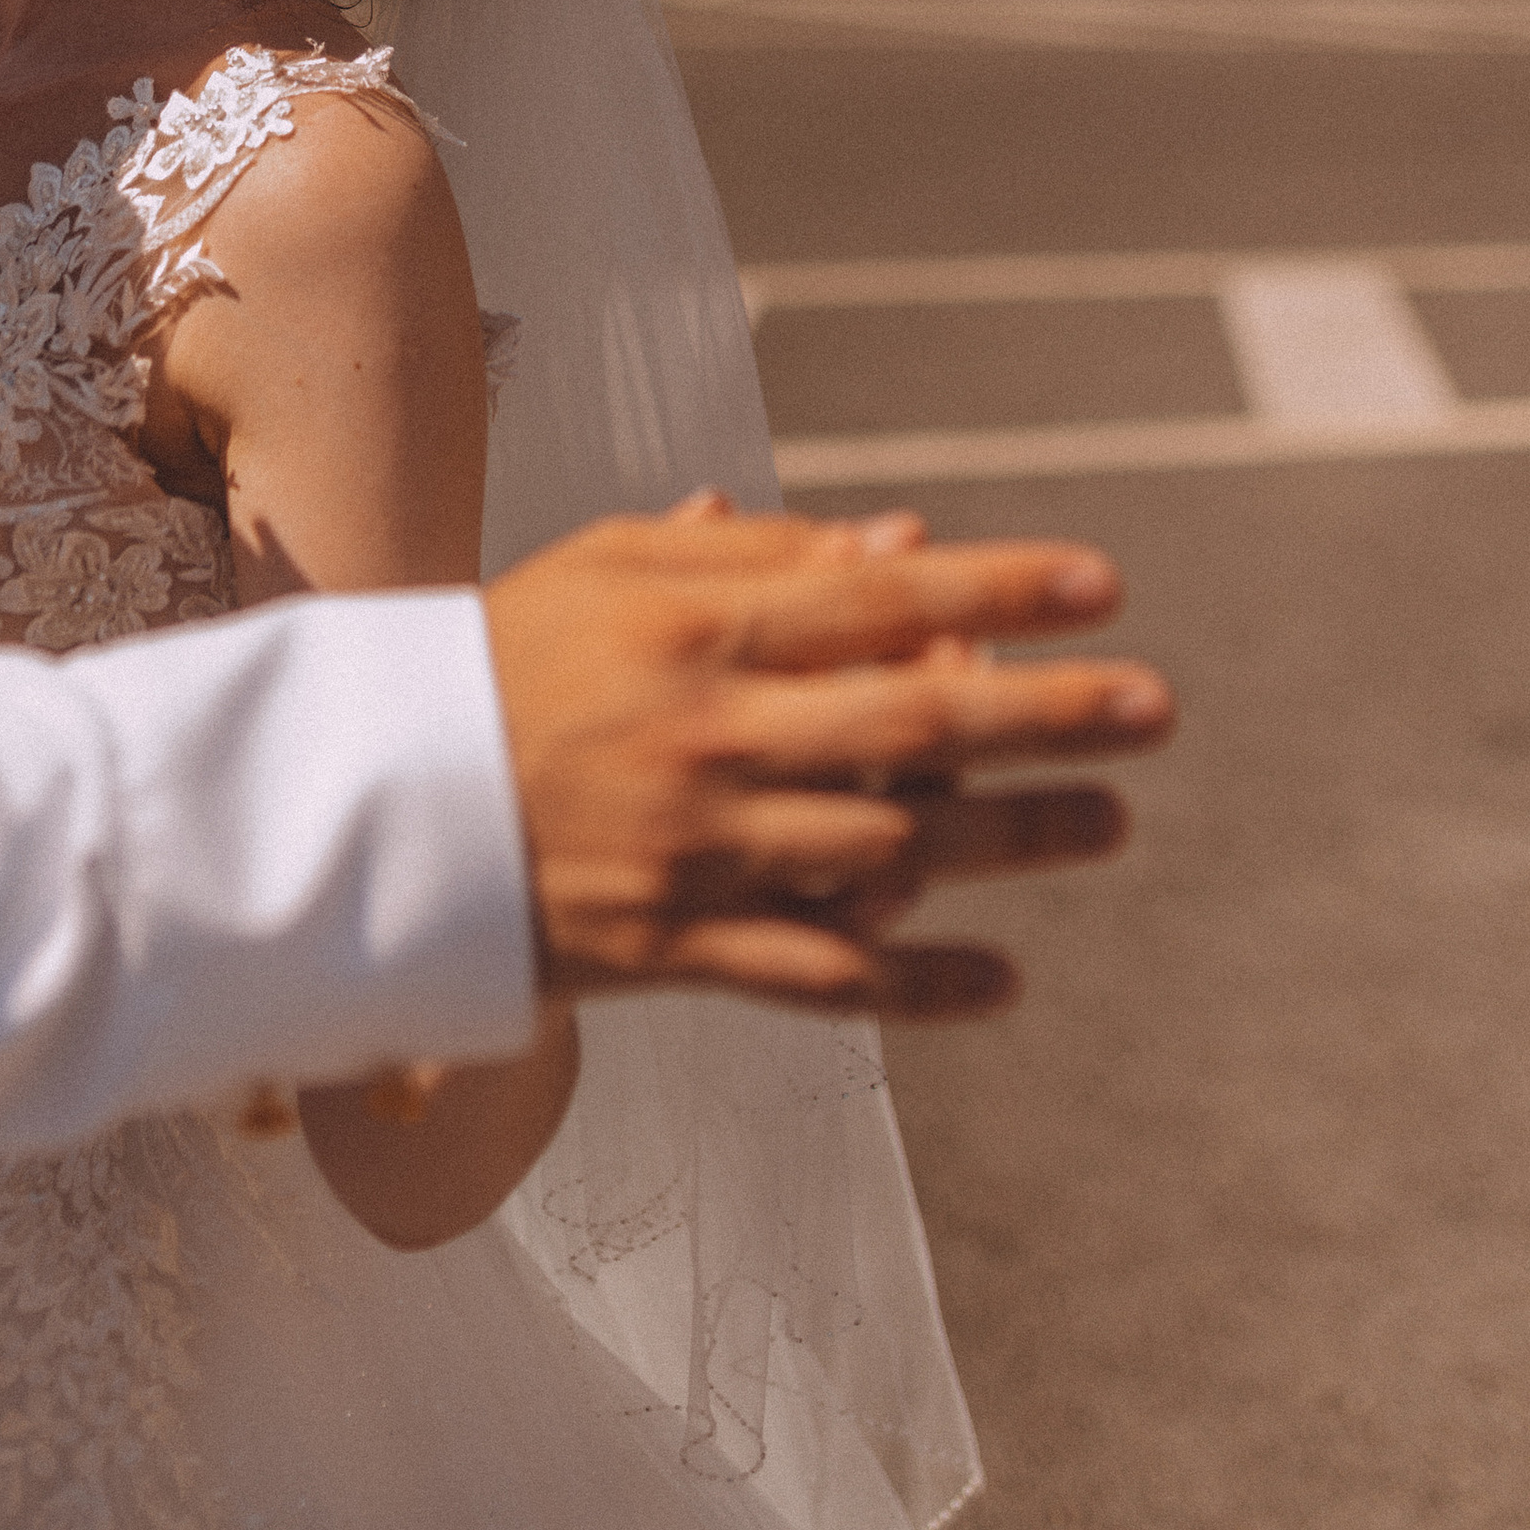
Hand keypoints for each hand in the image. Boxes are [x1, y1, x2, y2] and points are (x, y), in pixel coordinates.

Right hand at [482, 503, 1169, 1016]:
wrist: (373, 802)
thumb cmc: (507, 659)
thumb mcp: (609, 572)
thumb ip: (753, 559)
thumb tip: (901, 546)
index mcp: (692, 632)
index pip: (878, 599)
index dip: (999, 588)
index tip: (1105, 582)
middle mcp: (710, 738)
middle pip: (912, 722)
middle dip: (1047, 711)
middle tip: (1156, 706)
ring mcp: (698, 851)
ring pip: (891, 848)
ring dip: (1014, 840)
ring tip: (1111, 822)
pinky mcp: (676, 950)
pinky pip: (820, 976)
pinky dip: (917, 983)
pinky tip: (1004, 980)